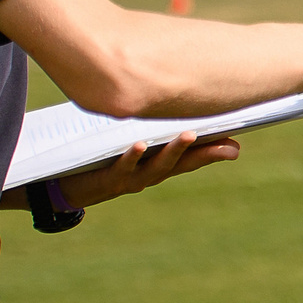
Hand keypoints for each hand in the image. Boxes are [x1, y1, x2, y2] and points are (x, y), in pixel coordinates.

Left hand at [59, 130, 242, 209]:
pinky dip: (133, 156)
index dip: (217, 150)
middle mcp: (150, 176)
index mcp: (158, 166)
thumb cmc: (102, 161)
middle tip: (228, 142)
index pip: (194, 158)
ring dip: (175, 152)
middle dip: (205, 151)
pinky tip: (140, 143)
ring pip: (158, 167)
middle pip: (183, 164)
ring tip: (190, 135)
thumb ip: (153, 134)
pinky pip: (124, 167)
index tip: (239, 140)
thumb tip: (176, 115)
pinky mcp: (109, 179)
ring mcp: (132, 179)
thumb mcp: (129, 147)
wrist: (63, 187)